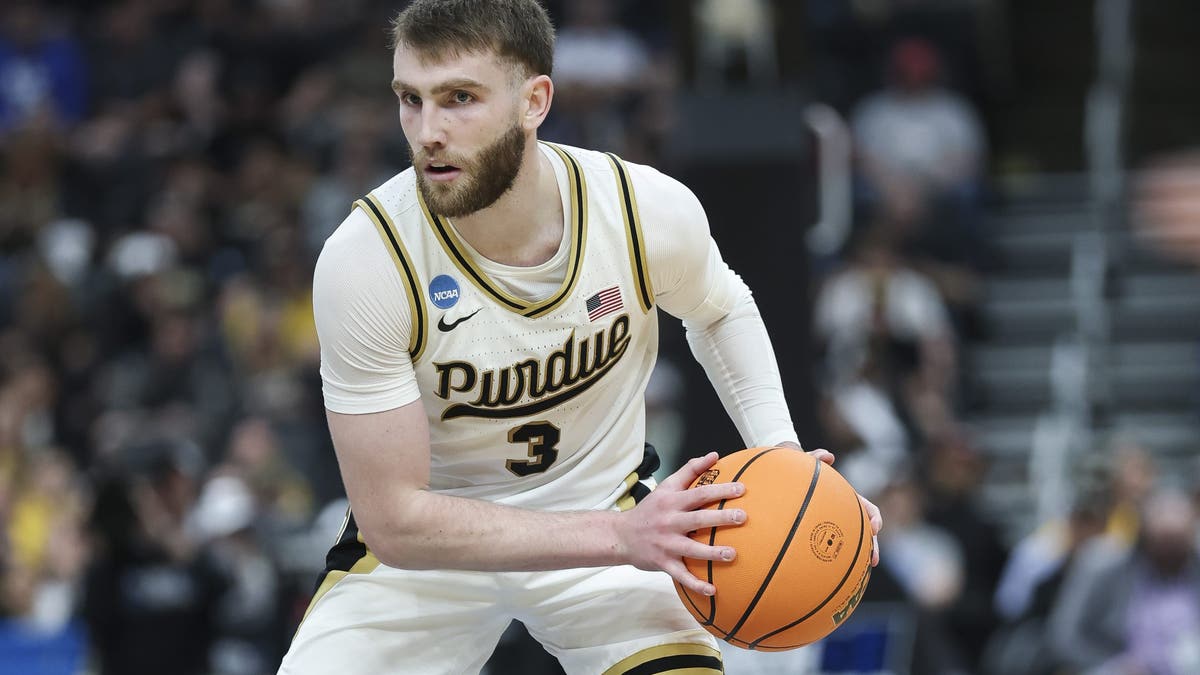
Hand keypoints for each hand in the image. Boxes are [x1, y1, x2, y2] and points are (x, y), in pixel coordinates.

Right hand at [616, 452, 745, 596]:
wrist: (621, 535)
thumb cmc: (649, 510)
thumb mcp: (666, 487)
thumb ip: (690, 470)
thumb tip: (714, 455)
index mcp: (672, 502)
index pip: (699, 493)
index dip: (720, 490)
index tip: (741, 489)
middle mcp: (669, 522)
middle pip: (698, 519)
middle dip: (721, 518)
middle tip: (743, 517)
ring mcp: (666, 544)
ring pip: (692, 549)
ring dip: (712, 553)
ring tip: (732, 554)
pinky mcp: (663, 562)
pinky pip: (681, 575)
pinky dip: (695, 584)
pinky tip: (713, 590)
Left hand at [783, 444, 882, 566]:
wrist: (782, 478)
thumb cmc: (796, 469)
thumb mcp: (804, 461)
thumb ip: (814, 458)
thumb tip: (828, 455)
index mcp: (845, 499)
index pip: (867, 508)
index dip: (874, 517)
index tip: (874, 527)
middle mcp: (843, 514)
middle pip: (864, 533)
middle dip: (872, 546)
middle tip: (873, 560)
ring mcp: (832, 526)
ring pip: (851, 545)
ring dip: (858, 560)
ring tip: (859, 575)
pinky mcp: (818, 536)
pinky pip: (829, 551)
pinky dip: (834, 564)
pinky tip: (828, 577)